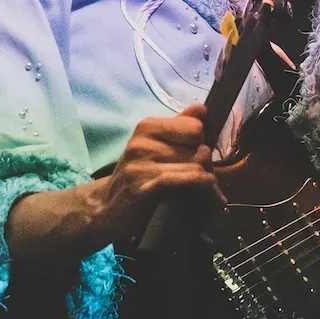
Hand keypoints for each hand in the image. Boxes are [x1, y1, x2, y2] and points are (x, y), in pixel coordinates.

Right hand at [93, 103, 223, 240]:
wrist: (107, 209)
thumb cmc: (138, 176)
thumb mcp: (156, 147)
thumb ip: (179, 127)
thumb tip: (202, 108)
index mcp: (147, 127)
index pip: (196, 127)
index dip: (202, 143)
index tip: (200, 158)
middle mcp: (142, 143)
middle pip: (199, 148)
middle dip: (208, 166)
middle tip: (206, 180)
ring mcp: (141, 166)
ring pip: (197, 166)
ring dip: (210, 183)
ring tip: (209, 193)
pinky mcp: (145, 189)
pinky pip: (187, 180)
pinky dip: (205, 190)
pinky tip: (212, 199)